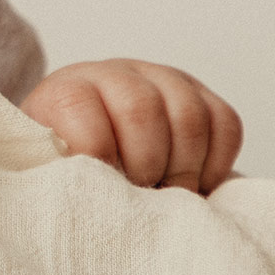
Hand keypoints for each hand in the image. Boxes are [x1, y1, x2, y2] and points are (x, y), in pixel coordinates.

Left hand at [19, 59, 242, 194]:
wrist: (91, 143)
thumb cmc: (69, 164)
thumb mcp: (49, 168)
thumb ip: (60, 176)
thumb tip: (85, 199)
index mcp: (65, 90)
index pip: (79, 106)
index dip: (95, 153)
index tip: (101, 189)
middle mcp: (114, 74)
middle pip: (141, 110)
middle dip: (146, 165)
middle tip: (142, 196)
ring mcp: (160, 78)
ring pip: (189, 115)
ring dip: (184, 167)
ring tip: (167, 193)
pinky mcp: (200, 93)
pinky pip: (225, 122)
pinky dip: (215, 162)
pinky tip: (195, 182)